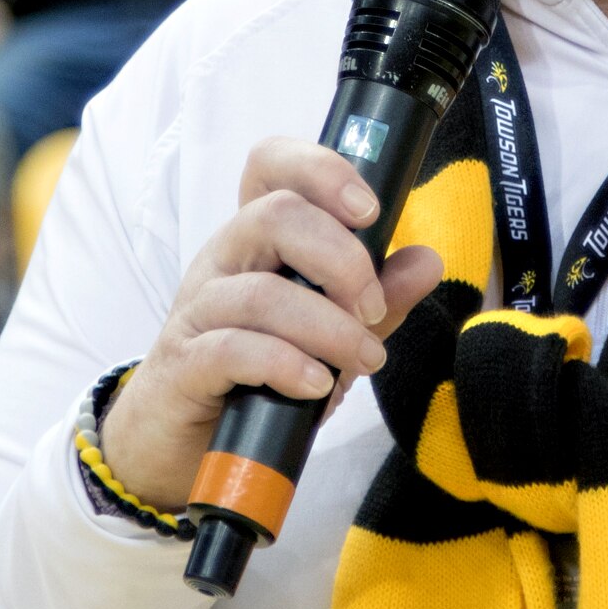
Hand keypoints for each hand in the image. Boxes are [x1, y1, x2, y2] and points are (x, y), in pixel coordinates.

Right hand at [97, 138, 444, 510]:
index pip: (270, 165)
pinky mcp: (183, 364)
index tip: (369, 209)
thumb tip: (427, 261)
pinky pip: (232, 349)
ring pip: (262, 292)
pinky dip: (285, 364)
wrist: (180, 444)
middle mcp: (223, 260)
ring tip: (363, 360)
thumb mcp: (328, 333)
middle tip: (373, 309)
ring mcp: (197, 310)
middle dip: (343, 258)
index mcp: (257, 239)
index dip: (321, 169)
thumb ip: (377, 299)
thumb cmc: (255, 376)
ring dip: (328, 327)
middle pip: (275, 215)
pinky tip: (316, 385)